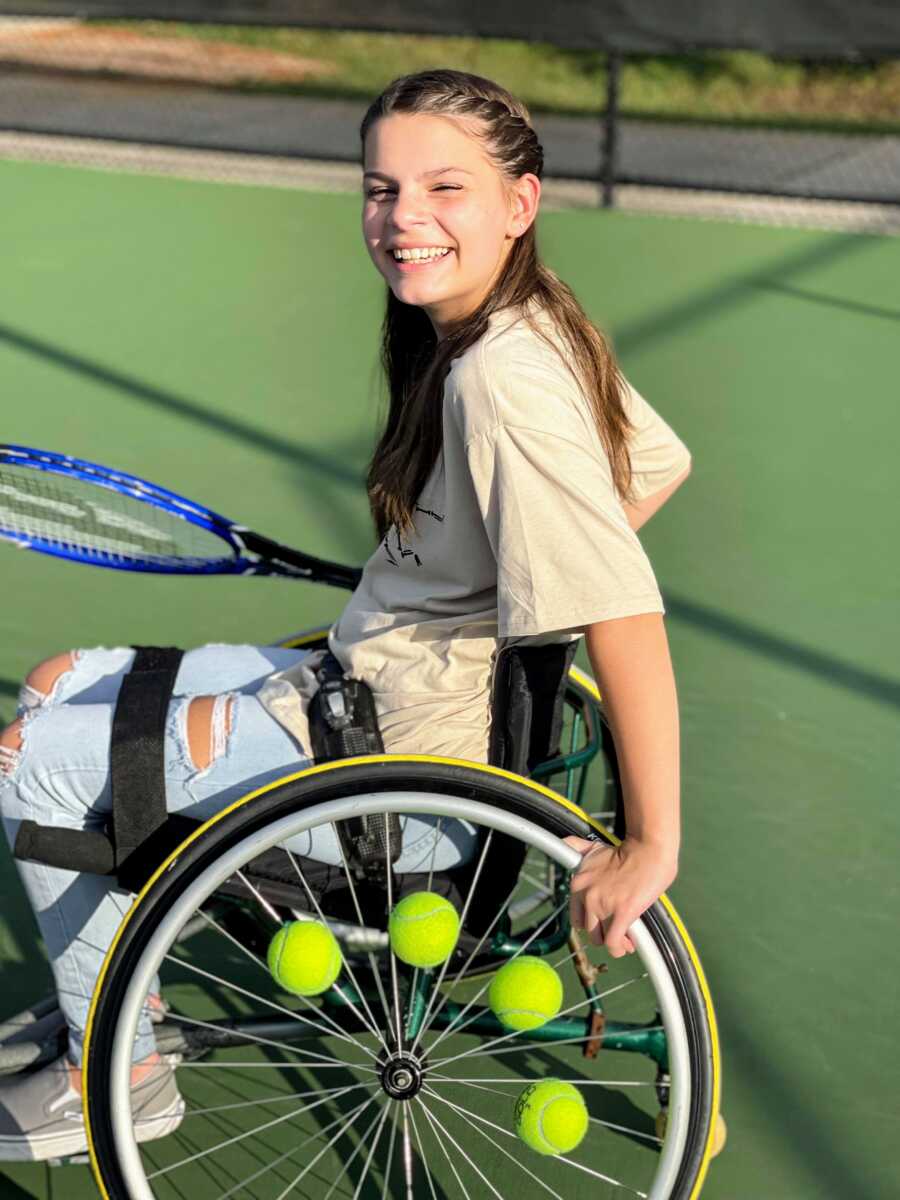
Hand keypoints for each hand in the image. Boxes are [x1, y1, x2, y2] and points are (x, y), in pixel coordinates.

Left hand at [563, 835, 677, 956]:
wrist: (648, 850)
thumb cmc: (627, 851)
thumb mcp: (594, 848)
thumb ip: (576, 848)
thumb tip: (563, 841)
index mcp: (578, 883)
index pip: (576, 917)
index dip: (591, 924)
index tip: (602, 924)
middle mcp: (587, 895)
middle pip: (589, 931)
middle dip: (604, 933)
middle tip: (618, 930)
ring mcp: (603, 905)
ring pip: (600, 940)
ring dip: (614, 942)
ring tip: (626, 938)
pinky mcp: (622, 913)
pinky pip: (613, 943)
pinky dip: (620, 948)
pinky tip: (629, 944)